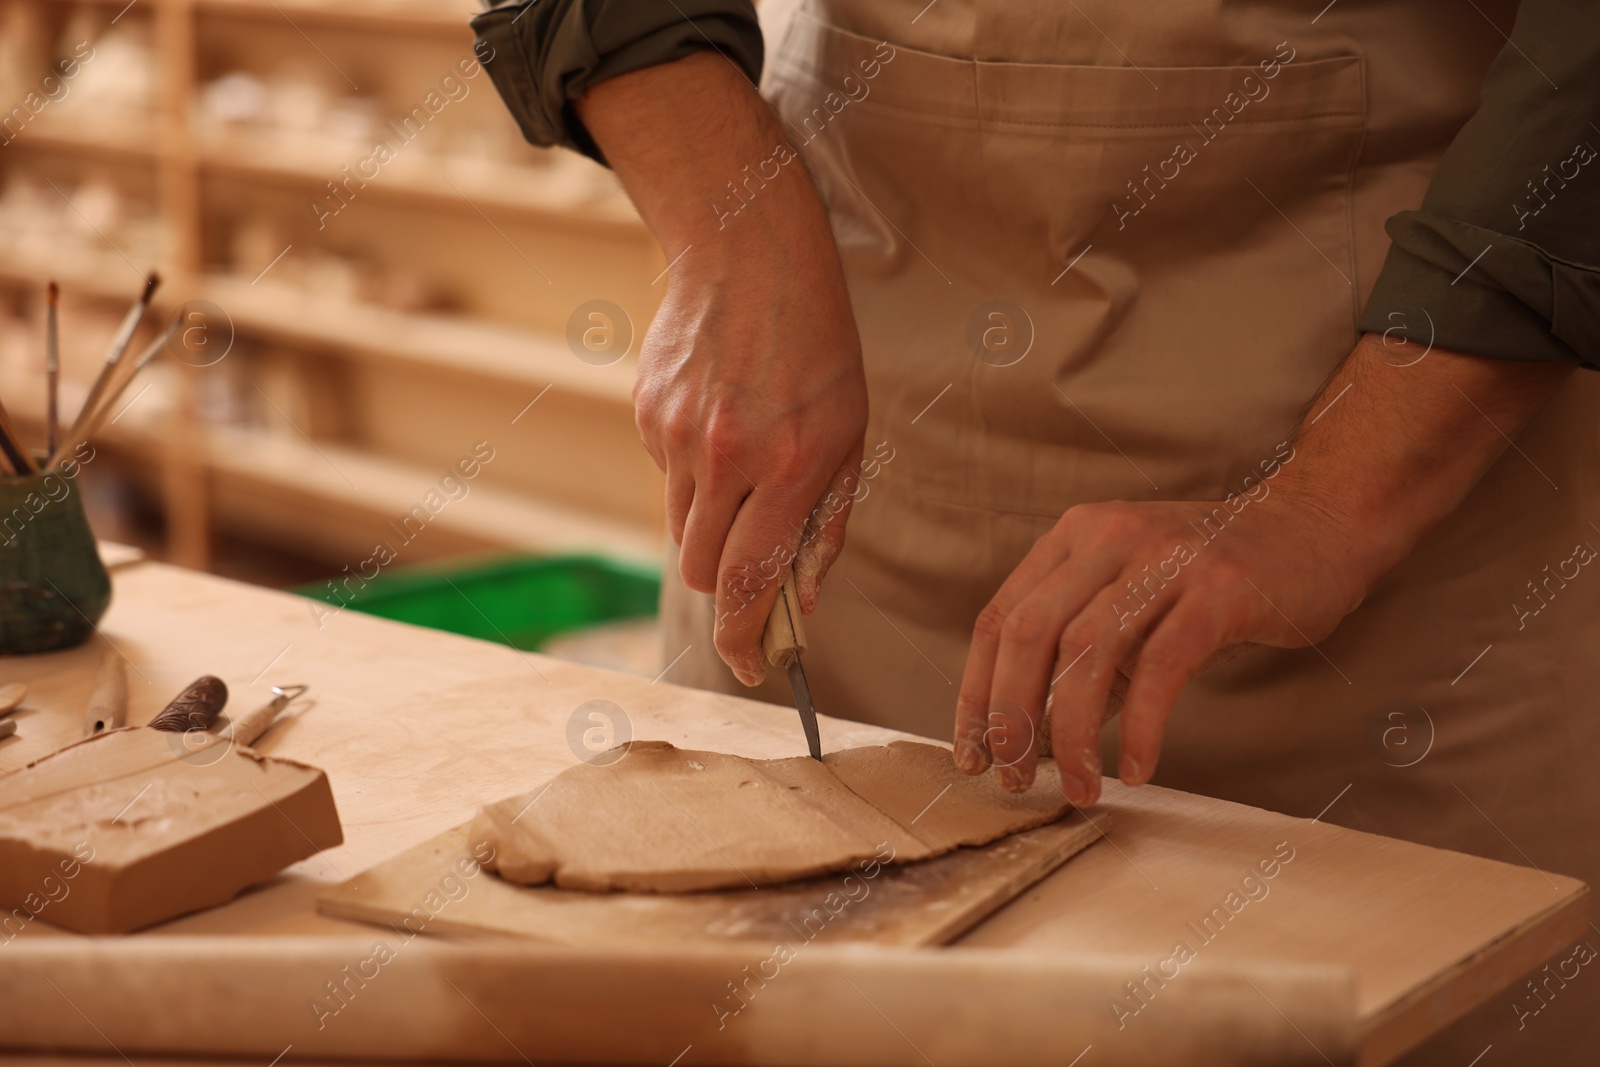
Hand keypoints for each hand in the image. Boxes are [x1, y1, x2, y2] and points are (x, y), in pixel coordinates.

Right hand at [635, 224, 866, 683]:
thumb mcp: (851, 435)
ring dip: (711, 531)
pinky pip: (667, 478)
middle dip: (724, 591)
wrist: (749, 254)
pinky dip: (695, 476)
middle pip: (701, 573)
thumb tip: (803, 597)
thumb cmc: (819, 346)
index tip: (752, 668)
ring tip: (747, 474)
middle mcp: (727, 457)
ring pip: (680, 530)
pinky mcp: (646, 415)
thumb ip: (826, 523)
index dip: (745, 641)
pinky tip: (722, 424)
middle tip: (751, 579)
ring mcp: (676, 436)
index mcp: (790, 466)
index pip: (749, 584)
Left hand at [952, 487, 1363, 805]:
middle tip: (1016, 778)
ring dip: (1073, 733)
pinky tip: (1138, 768)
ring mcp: (1165, 558)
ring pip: (1087, 653)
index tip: (973, 753)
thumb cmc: (1217, 576)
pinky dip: (1143, 726)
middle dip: (1012, 717)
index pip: (1000, 619)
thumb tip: (1036, 731)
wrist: (1318, 527)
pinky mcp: (1220, 588)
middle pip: (1030, 635)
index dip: (976, 692)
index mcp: (1074, 536)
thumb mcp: (1133, 593)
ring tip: (1080, 787)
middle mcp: (1109, 537)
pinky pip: (1162, 666)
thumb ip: (1086, 646)